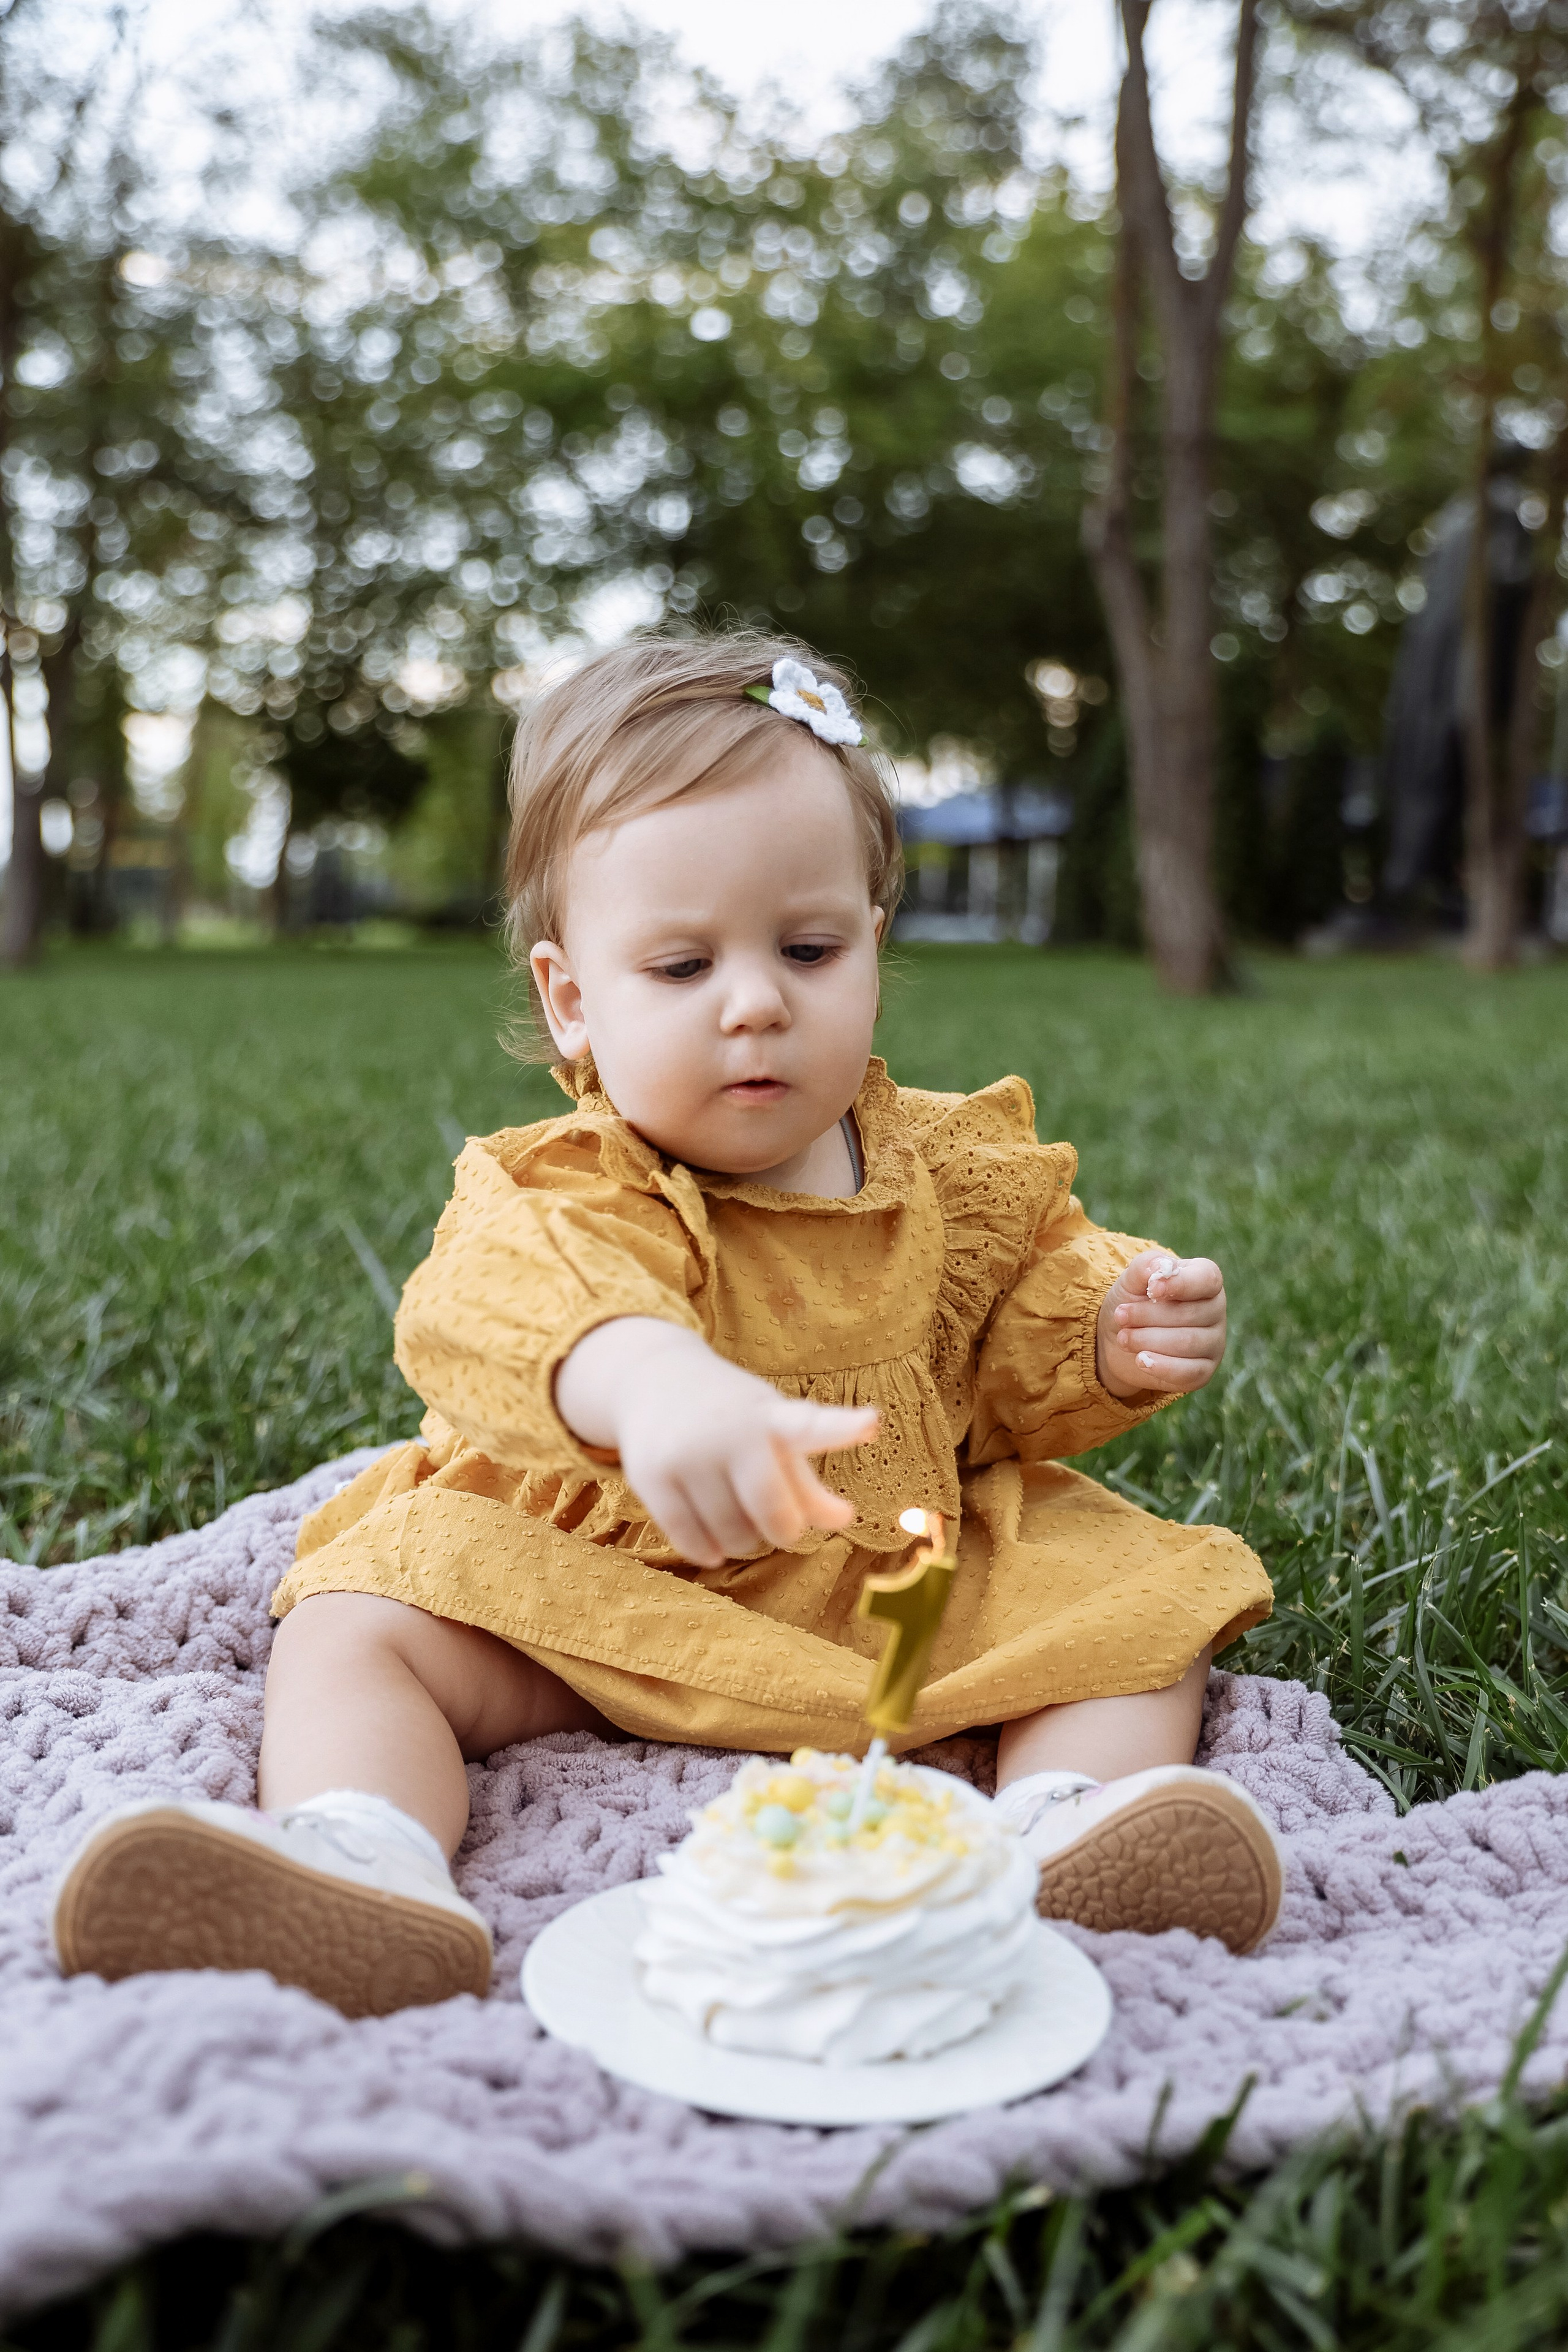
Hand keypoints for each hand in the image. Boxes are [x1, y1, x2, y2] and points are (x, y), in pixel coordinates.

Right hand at [554, 1317, 878, 1566]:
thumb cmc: (731, 1416)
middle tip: (782, 1528)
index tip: (871, 1423)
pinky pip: (692, 1541)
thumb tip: (845, 1519)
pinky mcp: (653, 1475)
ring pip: (733, 1535)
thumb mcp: (773, 1436)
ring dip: (743, 1540)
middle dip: (783, 1530)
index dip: (844, 1427)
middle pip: (772, 1511)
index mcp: (773, 1418)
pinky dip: (708, 1551)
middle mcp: (731, 1432)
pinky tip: (712, 1542)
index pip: (812, 1426)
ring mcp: (689, 1453)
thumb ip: (808, 1482)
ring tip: (737, 1515)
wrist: (653, 1380)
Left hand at [1096, 1250, 1226, 1398]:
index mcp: (1205, 1280)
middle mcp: (1215, 1311)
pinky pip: (1189, 1372)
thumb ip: (1147, 1266)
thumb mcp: (1133, 1279)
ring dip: (1148, 1340)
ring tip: (1123, 1337)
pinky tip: (1141, 1361)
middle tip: (1120, 1316)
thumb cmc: (1133, 1300)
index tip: (1152, 1289)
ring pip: (1186, 1344)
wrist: (1119, 1337)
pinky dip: (1161, 1366)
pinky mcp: (1203, 1372)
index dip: (1181, 1284)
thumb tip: (1161, 1268)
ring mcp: (1213, 1343)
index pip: (1207, 1279)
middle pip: (1190, 1315)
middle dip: (1148, 1316)